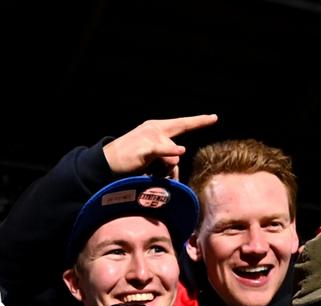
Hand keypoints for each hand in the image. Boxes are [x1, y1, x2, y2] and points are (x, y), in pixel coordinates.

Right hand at [102, 115, 217, 176]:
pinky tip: (178, 152)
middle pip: (180, 135)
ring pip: (173, 157)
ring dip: (165, 170)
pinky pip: (164, 150)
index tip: (213, 117)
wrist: (107, 162)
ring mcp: (150, 136)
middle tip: (213, 119)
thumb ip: (166, 157)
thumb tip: (178, 160)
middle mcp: (155, 128)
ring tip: (147, 173)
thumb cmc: (129, 160)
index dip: (198, 121)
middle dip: (196, 125)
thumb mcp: (150, 156)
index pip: (181, 124)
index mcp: (155, 128)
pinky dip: (170, 152)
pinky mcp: (146, 147)